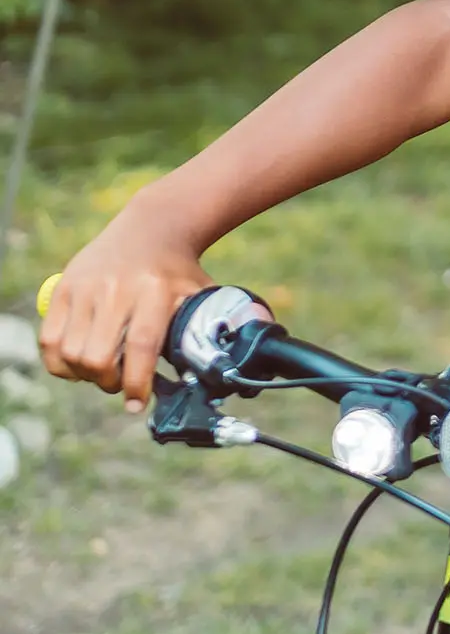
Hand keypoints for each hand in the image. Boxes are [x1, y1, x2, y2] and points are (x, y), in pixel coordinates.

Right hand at [40, 207, 212, 412]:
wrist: (151, 228)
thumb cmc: (179, 272)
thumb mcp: (200, 294)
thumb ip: (205, 330)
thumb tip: (215, 375)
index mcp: (156, 291)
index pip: (141, 346)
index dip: (136, 382)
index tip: (137, 405)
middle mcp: (117, 288)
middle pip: (98, 357)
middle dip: (108, 382)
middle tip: (120, 384)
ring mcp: (86, 287)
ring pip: (71, 353)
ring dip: (84, 375)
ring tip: (102, 372)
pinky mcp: (64, 288)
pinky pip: (49, 341)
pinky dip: (59, 363)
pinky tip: (77, 364)